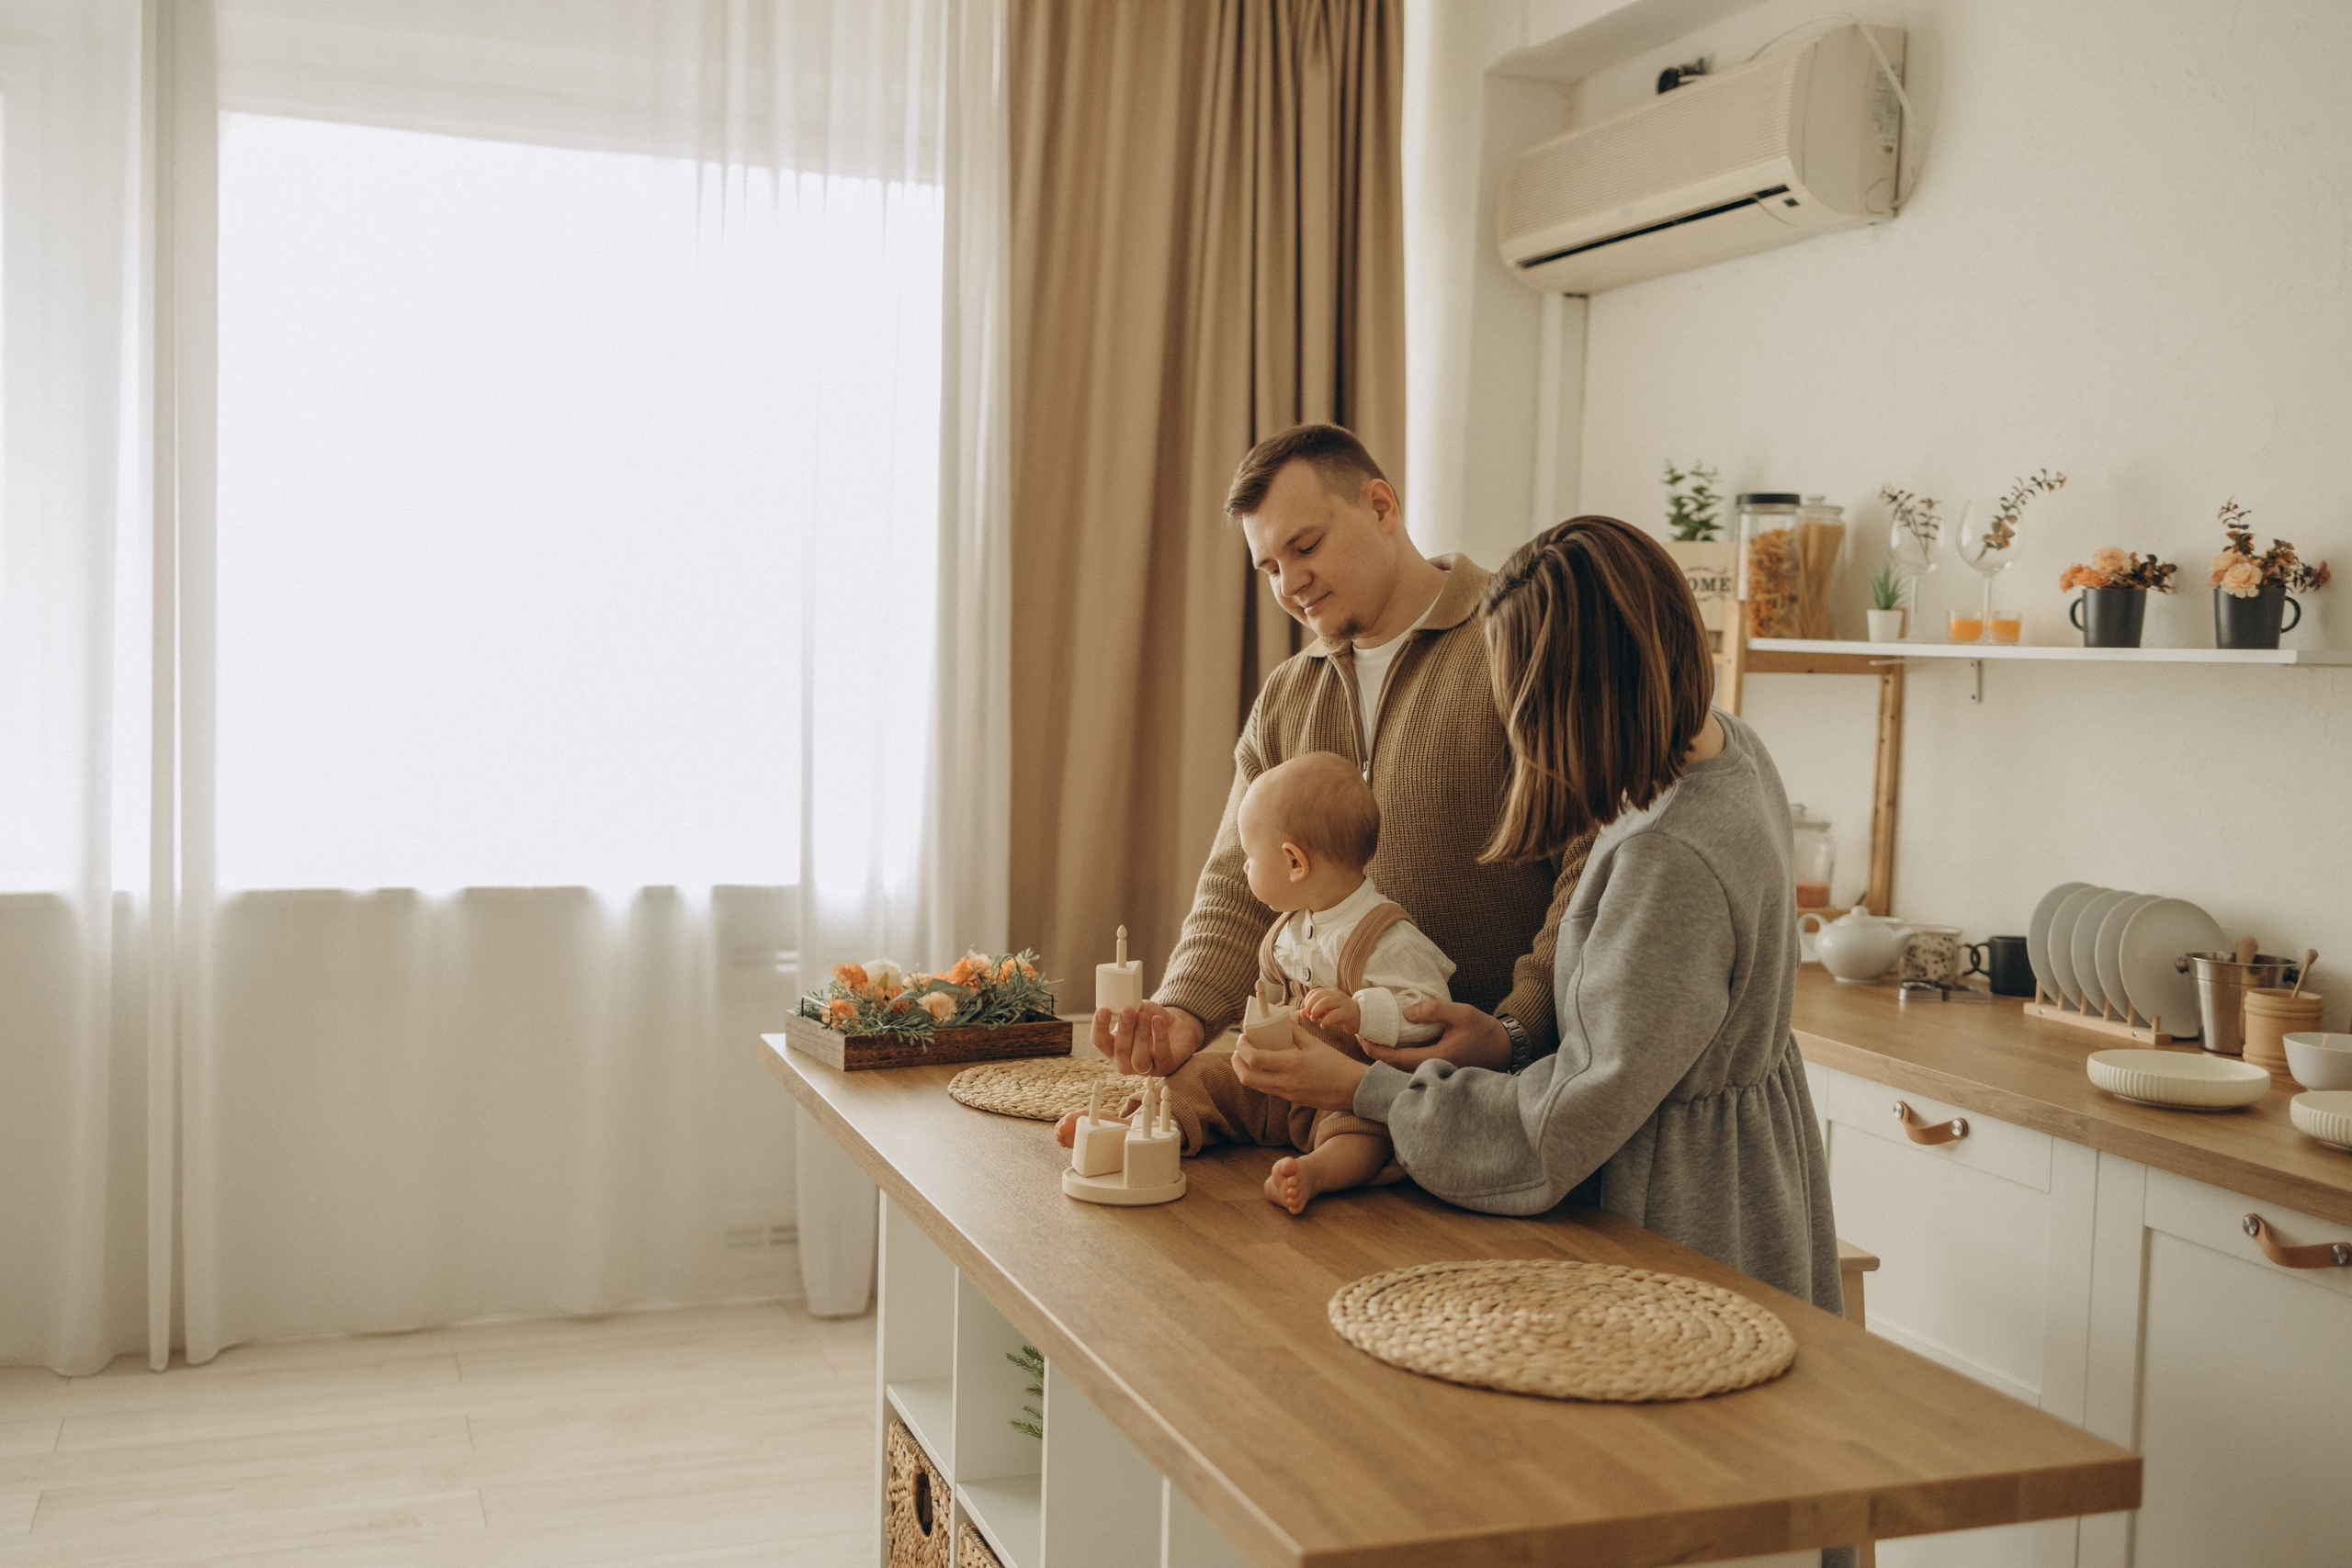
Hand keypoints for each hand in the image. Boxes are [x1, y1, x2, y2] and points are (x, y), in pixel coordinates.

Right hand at [1091, 1001, 1202, 1076]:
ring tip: (1144, 1016)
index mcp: (1113, 1046)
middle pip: (1120, 1053)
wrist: (1176, 1025)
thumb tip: (1118, 998)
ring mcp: (1145, 1068)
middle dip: (1123, 1031)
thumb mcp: (1136, 1008)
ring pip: (1139, 1061)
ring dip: (1140, 1037)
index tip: (1103, 1009)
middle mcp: (1126, 1061)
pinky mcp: (1165, 1067)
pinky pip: (1161, 1056)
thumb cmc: (1151, 1017)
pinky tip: (1158, 1020)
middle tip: (1127, 1011)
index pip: (1099, 1041)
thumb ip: (1126, 1006)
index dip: (1099, 1027)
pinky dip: (1159, 1038)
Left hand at [1233, 1021, 1368, 1112]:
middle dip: (1237, 1063)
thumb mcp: (1315, 1043)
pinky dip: (1259, 1079)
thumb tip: (1282, 1021)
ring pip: (1255, 1085)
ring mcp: (1287, 1093)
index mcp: (1292, 1063)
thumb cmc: (1336, 1064)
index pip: (1255, 1058)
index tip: (1242, 1038)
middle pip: (1247, 1077)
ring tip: (1246, 1059)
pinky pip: (1267, 1089)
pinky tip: (1263, 1068)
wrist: (1352, 1089)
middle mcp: (1286, 1081)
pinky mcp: (1291, 1099)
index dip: (1243, 1048)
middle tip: (1238, 1050)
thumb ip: (1295, 1032)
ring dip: (1245, 1072)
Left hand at [1299, 988, 1360, 1034]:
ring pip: (1325, 1002)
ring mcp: (1342, 1003)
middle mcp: (1336, 995)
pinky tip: (1323, 1026)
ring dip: (1316, 1012)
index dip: (1307, 1002)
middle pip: (1318, 996)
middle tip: (1310, 1017)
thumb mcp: (1326, 1011)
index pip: (1314, 992)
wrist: (1361, 1017)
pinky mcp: (1347, 1013)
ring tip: (1315, 1020)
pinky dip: (1325, 1021)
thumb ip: (1314, 1011)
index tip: (1307, 1012)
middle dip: (1310, 1007)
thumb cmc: (1341, 1014)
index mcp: (1330, 992)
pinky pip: (1334, 1015)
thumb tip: (1301, 1013)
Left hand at [1362, 1000, 1513, 1072]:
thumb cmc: (1483, 1030)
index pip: (1396, 1059)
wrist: (1504, 1048)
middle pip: (1394, 1065)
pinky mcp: (1438, 1068)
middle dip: (1375, 1051)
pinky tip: (1393, 1041)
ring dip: (1385, 1053)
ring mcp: (1435, 1071)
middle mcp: (1432, 1069)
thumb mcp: (1461, 1013)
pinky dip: (1398, 1054)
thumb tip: (1405, 1013)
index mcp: (1434, 1059)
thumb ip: (1434, 1011)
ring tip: (1372, 1036)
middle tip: (1360, 1034)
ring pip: (1402, 1067)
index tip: (1361, 1037)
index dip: (1375, 1049)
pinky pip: (1411, 1064)